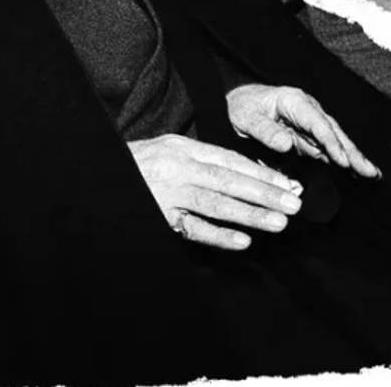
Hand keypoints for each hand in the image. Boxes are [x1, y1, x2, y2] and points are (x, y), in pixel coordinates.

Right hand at [127, 134, 303, 250]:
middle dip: (266, 193)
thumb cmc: (138, 164)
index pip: (231, 161)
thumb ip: (202, 159)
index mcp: (185, 148)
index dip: (262, 173)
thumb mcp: (170, 150)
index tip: (289, 184)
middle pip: (231, 181)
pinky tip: (243, 242)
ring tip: (279, 222)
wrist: (96, 172)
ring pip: (217, 204)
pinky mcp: (158, 217)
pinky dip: (219, 235)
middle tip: (294, 204)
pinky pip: (193, 228)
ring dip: (251, 214)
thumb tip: (246, 173)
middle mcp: (180, 168)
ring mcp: (169, 194)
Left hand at [226, 83, 380, 177]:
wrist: (239, 100)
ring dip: (354, 159)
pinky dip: (343, 161)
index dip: (332, 143)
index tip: (343, 161)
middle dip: (354, 153)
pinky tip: (356, 173)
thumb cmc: (242, 106)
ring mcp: (311, 125)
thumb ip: (265, 130)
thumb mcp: (247, 117)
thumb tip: (287, 144)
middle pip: (335, 133)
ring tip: (373, 175)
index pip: (319, 124)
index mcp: (296, 103)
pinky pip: (328, 150)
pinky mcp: (309, 137)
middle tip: (371, 172)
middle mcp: (310, 112)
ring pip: (337, 143)